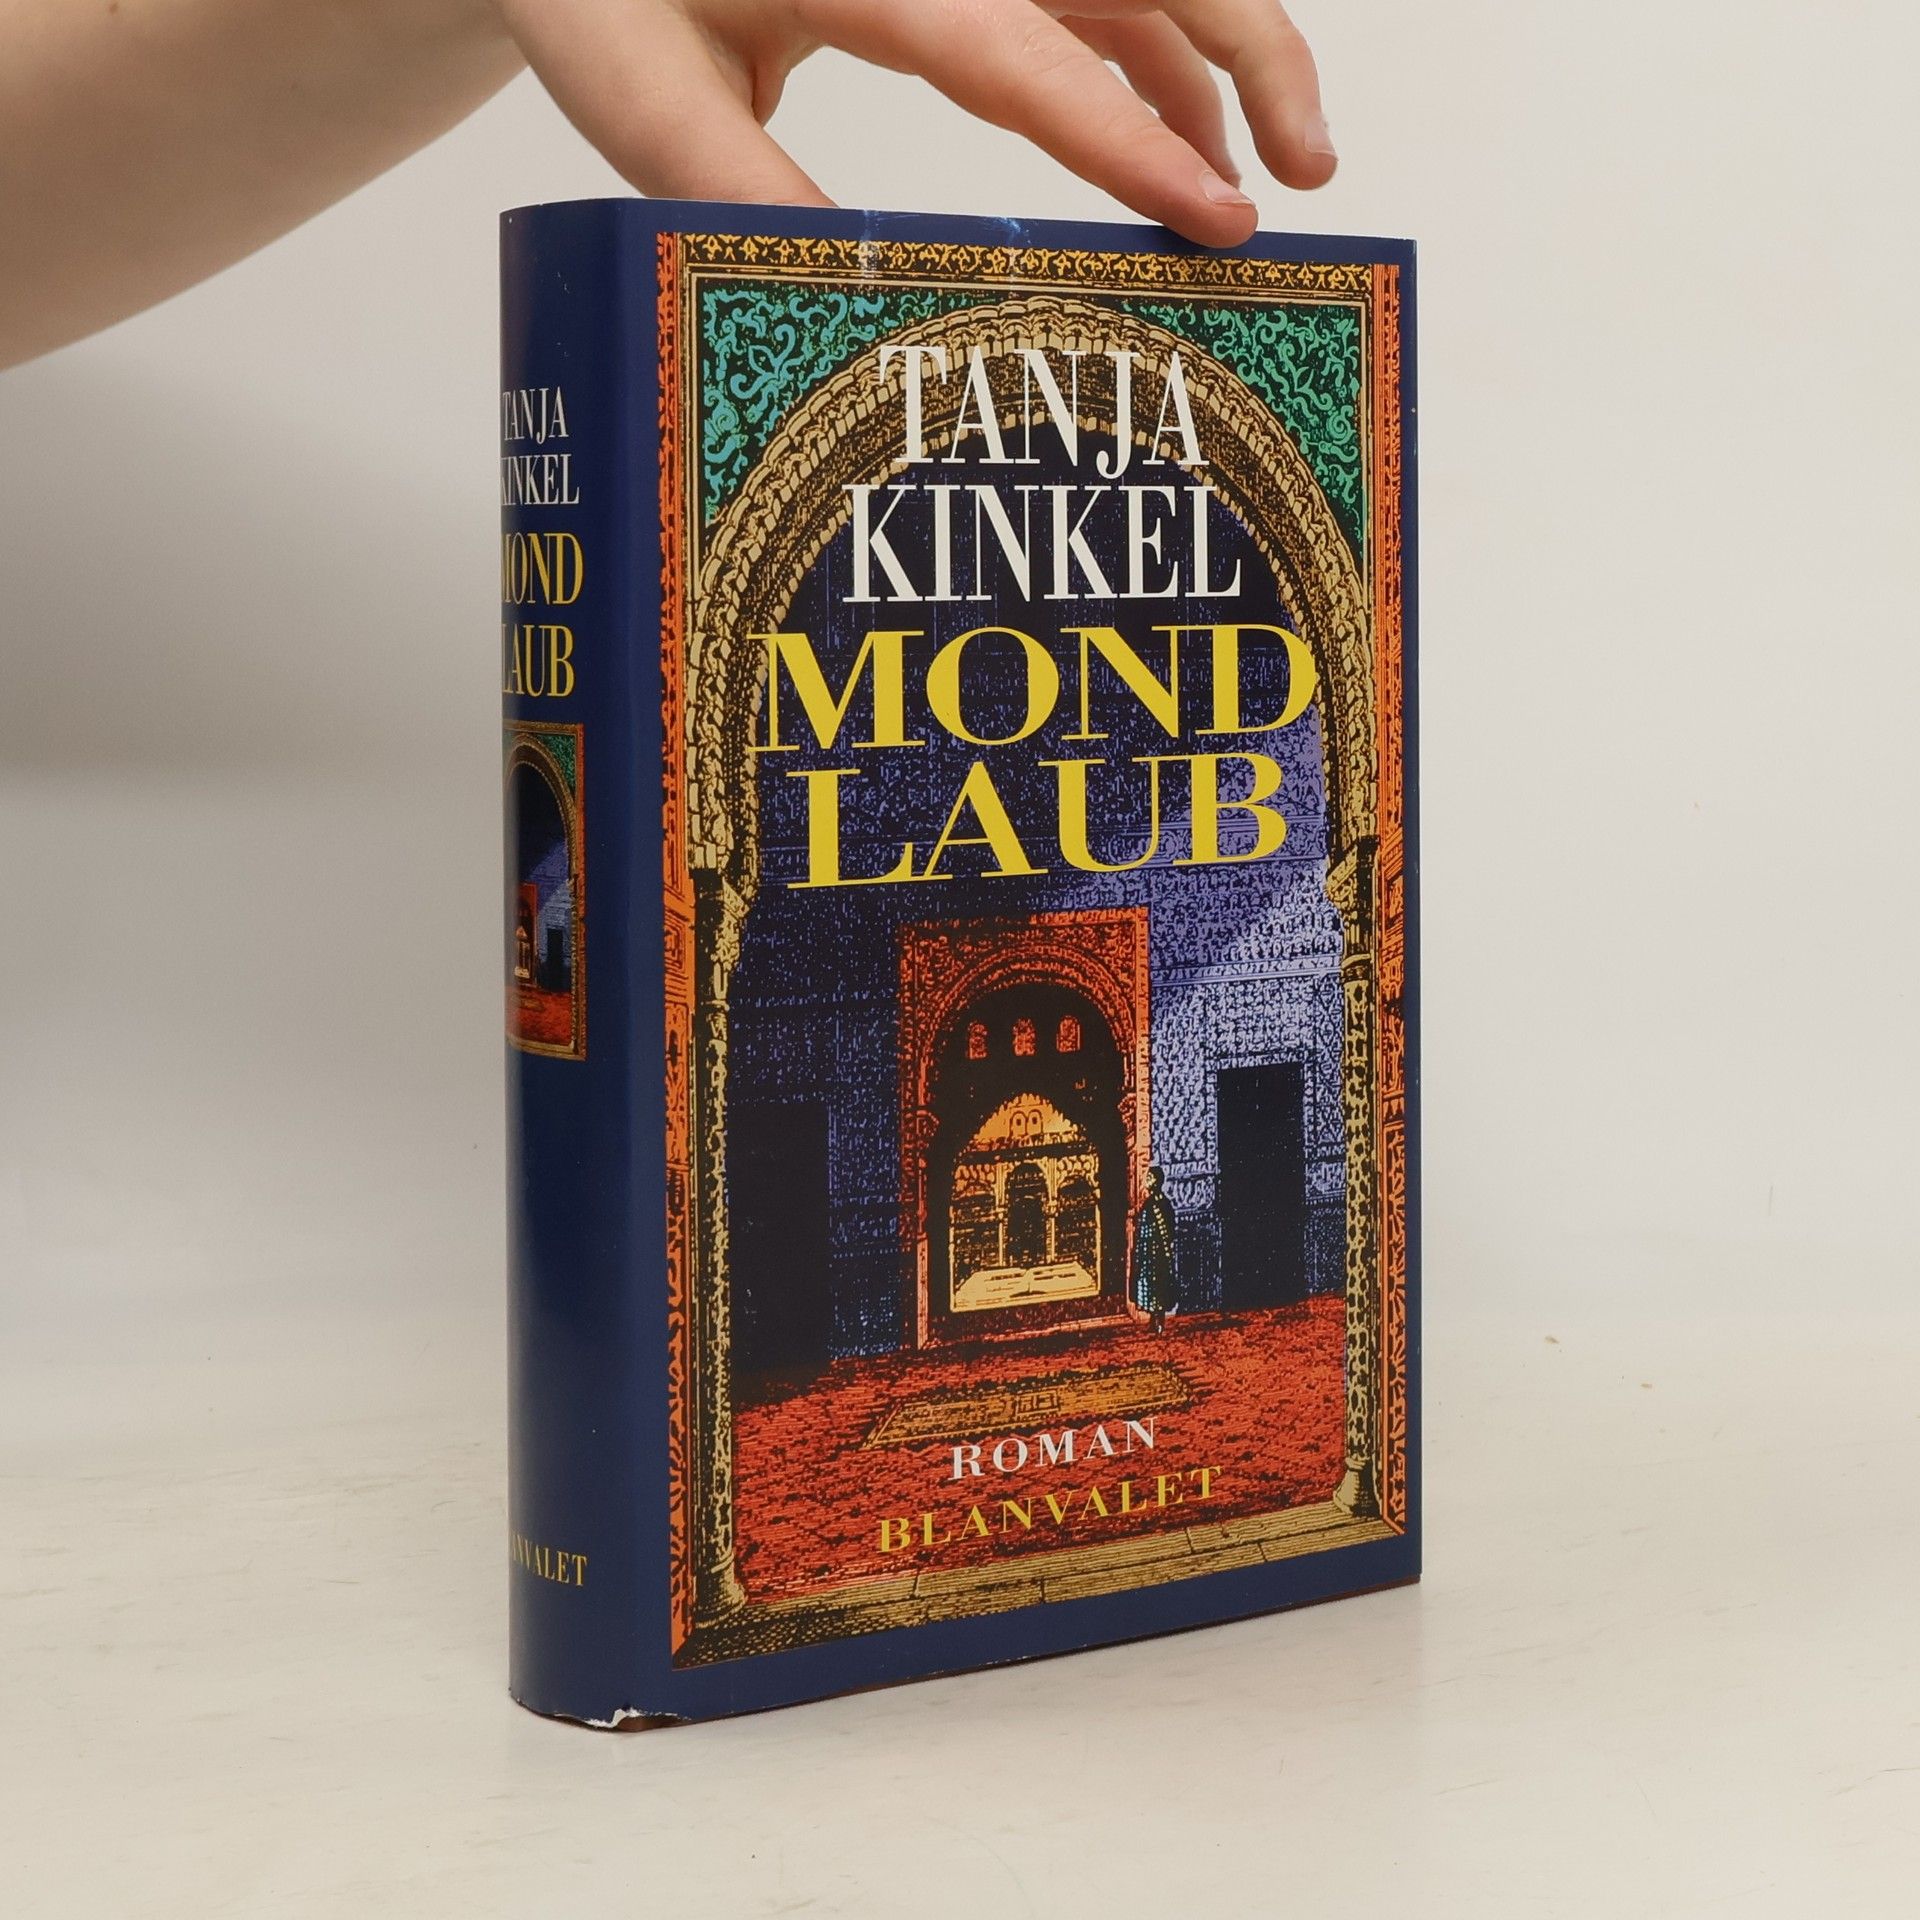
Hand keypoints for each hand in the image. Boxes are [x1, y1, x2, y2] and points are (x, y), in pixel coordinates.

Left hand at [496, 0, 1335, 245]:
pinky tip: (1176, 130)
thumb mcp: (641, 88)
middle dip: (1248, 55)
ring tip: (1267, 172)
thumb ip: (738, 185)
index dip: (1134, 136)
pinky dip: (1149, 49)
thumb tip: (862, 298)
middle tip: (1310, 172)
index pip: (1025, 52)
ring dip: (1219, 55)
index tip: (1218, 215)